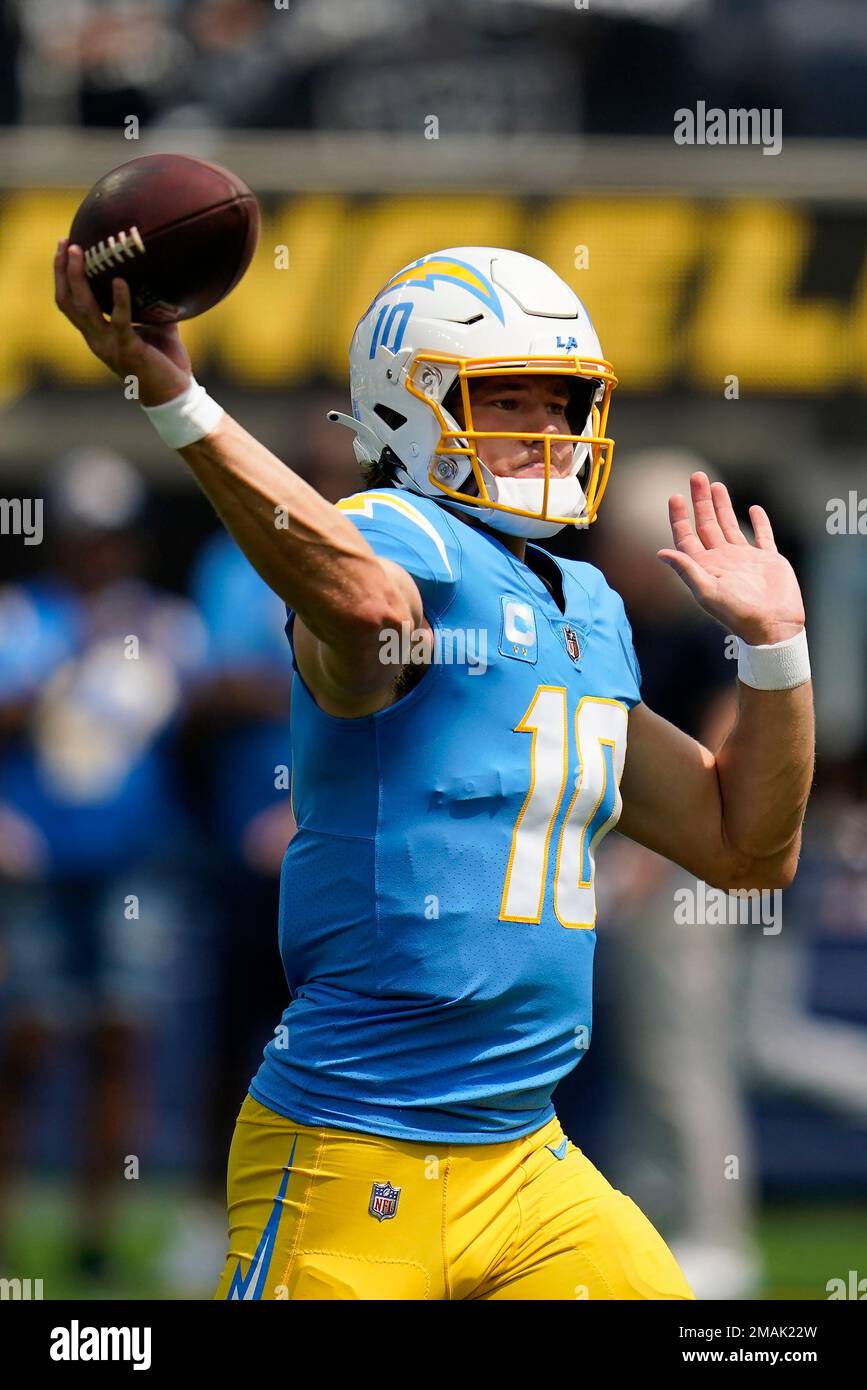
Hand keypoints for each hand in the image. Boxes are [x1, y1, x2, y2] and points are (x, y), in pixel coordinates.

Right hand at [53, 238, 191, 405]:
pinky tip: (121, 281)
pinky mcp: (127, 350)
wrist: (175, 395)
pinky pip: (119, 321)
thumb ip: (150, 305)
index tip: (65, 248)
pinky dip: (119, 300)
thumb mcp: (156, 327)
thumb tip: (160, 275)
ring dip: (79, 278)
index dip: (62, 276)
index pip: (70, 303)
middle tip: (66, 242)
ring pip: (83, 308)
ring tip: (82, 253)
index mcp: (98, 334)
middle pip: (67, 301)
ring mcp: (108, 346)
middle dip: (62, 270)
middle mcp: (96, 339)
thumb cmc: (167, 362)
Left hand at [657, 473, 804, 644]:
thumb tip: (660, 553)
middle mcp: (722, 560)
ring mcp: (745, 559)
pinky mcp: (767, 560)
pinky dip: (759, 522)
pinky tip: (753, 510)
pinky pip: (762, 536)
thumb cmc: (738, 613)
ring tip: (716, 485)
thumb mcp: (707, 590)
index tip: (675, 496)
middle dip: (701, 501)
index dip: (680, 517)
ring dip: (723, 506)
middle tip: (696, 476)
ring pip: (730, 526)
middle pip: (707, 525)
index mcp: (705, 567)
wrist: (773, 626)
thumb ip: (686, 569)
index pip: (687, 537)